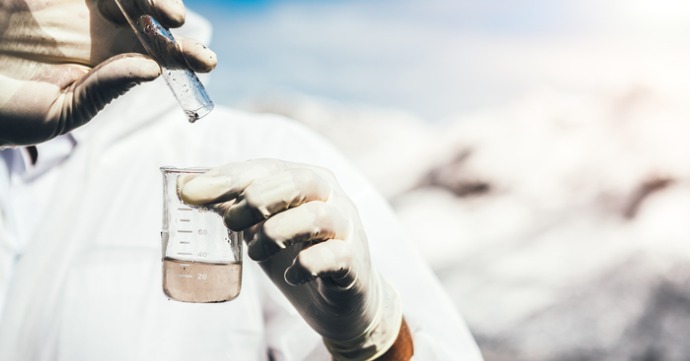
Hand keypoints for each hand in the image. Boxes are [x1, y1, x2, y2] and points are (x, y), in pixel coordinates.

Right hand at [0, 0, 215, 146]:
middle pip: (150, 18)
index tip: (205, 63)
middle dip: (172, 21)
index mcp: (106, 64)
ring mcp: (76, 3)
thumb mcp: (55, 113)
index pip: (156, 56)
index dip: (183, 55)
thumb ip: (101, 91)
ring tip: (168, 15)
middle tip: (180, 29)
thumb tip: (151, 70)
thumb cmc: (1, 113)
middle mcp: (98, 29)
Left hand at [179, 159, 404, 359]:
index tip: (189, 193)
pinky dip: (306, 265)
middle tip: (230, 224)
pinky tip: (291, 275)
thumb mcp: (263, 228)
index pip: (267, 167)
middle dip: (256, 200)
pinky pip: (333, 256)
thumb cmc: (299, 256)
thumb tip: (185, 188)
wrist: (343, 302)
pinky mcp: (355, 262)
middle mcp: (332, 196)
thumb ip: (234, 208)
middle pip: (298, 181)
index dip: (227, 177)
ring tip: (255, 252)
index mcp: (307, 180)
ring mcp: (347, 228)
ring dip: (277, 233)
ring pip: (318, 215)